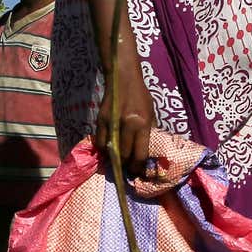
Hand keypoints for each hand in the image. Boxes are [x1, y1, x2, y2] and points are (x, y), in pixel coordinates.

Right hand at [95, 57, 156, 177]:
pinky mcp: (100, 120)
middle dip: (127, 165)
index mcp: (142, 124)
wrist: (123, 78)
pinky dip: (104, 149)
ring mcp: (112, 123)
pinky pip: (100, 142)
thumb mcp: (150, 113)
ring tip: (118, 162)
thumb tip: (146, 151)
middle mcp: (127, 125)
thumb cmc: (141, 96)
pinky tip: (108, 150)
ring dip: (114, 159)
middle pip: (125, 155)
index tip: (139, 172)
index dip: (139, 167)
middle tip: (129, 169)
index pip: (140, 153)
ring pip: (111, 151)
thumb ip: (148, 131)